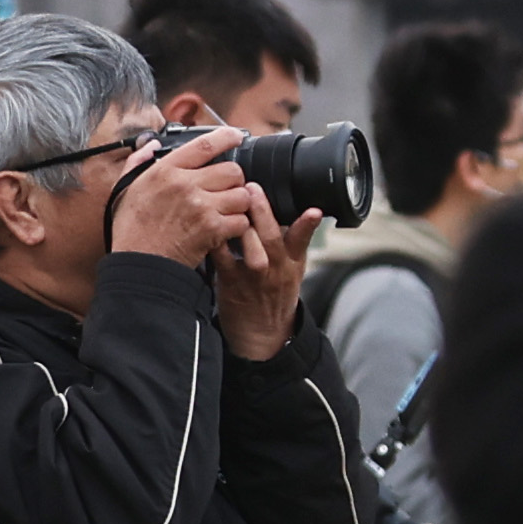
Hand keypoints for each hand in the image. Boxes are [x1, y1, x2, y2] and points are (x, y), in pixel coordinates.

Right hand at [108, 126, 265, 280]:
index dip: (227, 137)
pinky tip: (225, 230)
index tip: (236, 137)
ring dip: (239, 204)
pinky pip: (241, 220)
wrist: (139, 267)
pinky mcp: (212, 230)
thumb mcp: (126, 190)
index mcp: (165, 170)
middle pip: (231, 170)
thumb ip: (139, 162)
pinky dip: (238, 227)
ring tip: (227, 211)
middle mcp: (185, 184)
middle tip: (227, 190)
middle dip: (234, 180)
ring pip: (241, 194)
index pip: (205, 144)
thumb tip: (151, 144)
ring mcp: (201, 206)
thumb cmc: (132, 231)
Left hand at [215, 198, 314, 362]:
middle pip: (272, 238)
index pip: (302, 239)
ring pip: (250, 249)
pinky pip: (222, 258)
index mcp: (292, 263)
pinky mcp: (230, 283)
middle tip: (251, 188)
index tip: (312, 210)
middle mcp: (275, 269)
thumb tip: (306, 209)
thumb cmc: (275, 295)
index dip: (307, 224)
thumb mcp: (295, 269)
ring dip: (241, 226)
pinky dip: (217, 241)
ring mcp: (252, 277)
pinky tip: (210, 224)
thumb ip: (297, 240)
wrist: (261, 335)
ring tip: (230, 202)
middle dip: (262, 212)